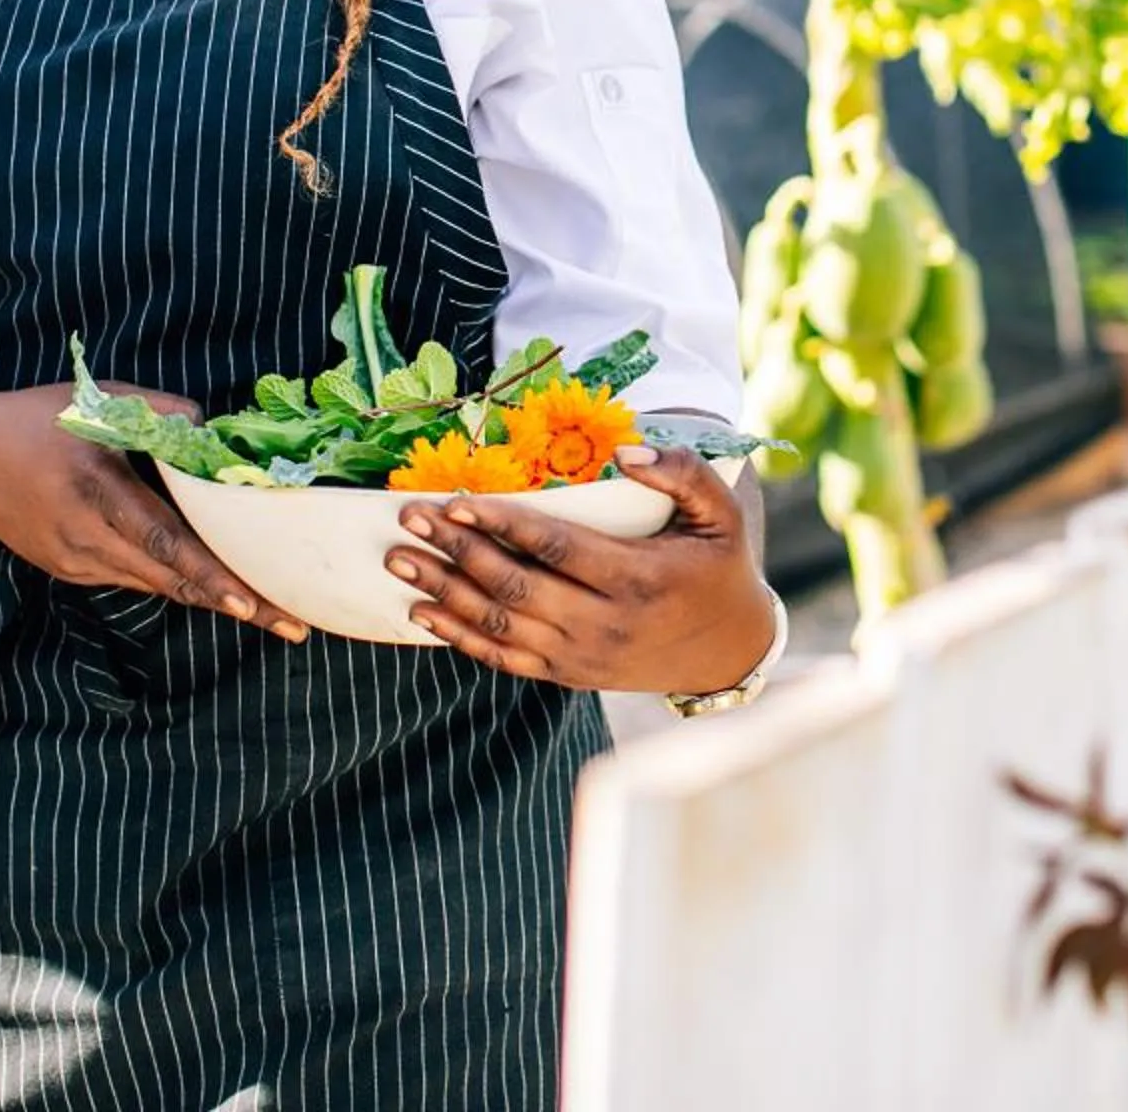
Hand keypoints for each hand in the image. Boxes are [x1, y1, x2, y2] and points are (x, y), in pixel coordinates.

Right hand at [0, 382, 307, 640]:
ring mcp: (75, 561)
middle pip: (169, 578)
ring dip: (211, 599)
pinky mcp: (70, 570)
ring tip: (272, 614)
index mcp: (94, 490)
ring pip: (155, 585)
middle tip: (293, 624)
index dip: (208, 574)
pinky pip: (134, 578)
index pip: (162, 540)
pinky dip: (176, 583)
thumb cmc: (35, 420)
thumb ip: (157, 412)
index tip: (249, 602)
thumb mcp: (94, 400)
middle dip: (233, 602)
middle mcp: (84, 537)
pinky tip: (218, 590)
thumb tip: (211, 431)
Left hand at [389, 446, 774, 693]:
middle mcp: (605, 624)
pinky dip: (458, 636)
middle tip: (411, 518)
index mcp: (640, 579)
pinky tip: (422, 611)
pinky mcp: (568, 675)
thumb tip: (626, 452)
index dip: (505, 525)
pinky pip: (503, 659)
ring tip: (399, 559)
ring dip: (444, 591)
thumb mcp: (722, 514)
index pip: (559, 549)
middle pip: (516, 587)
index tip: (459, 499)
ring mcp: (582, 656)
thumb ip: (683, 473)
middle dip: (458, 550)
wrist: (728, 651)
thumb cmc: (720, 567)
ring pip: (500, 626)